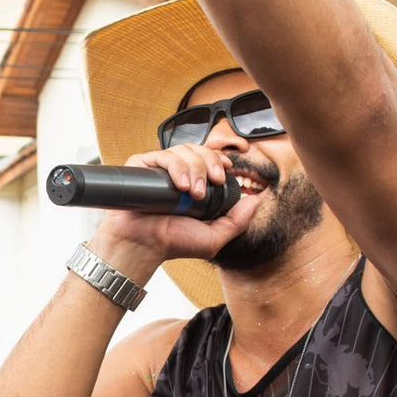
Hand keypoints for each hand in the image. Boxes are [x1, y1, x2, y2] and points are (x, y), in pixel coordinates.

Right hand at [90, 143, 261, 268]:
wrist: (143, 246)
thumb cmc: (172, 243)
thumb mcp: (214, 237)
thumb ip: (238, 221)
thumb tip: (256, 200)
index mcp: (192, 183)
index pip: (207, 158)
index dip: (218, 158)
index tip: (226, 170)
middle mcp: (175, 173)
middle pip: (198, 150)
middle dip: (210, 163)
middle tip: (213, 182)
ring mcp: (157, 169)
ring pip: (182, 150)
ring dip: (194, 168)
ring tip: (193, 192)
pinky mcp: (140, 166)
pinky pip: (162, 155)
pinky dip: (175, 167)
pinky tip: (181, 186)